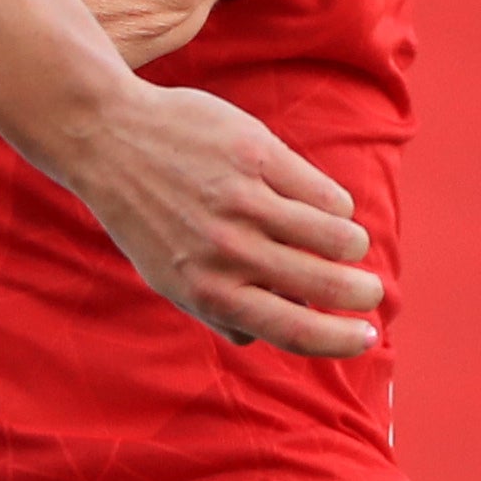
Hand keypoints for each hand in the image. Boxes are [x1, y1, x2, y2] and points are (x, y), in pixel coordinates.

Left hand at [31, 80, 381, 356]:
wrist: (110, 141)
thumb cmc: (146, 216)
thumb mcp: (168, 278)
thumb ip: (215, 310)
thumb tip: (262, 337)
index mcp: (209, 292)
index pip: (294, 330)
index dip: (341, 340)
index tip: (367, 336)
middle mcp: (229, 252)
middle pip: (326, 284)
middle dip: (362, 293)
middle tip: (369, 291)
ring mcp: (244, 201)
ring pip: (336, 235)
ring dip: (350, 245)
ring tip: (345, 243)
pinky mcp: (257, 155)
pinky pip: (323, 193)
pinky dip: (333, 205)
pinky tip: (322, 204)